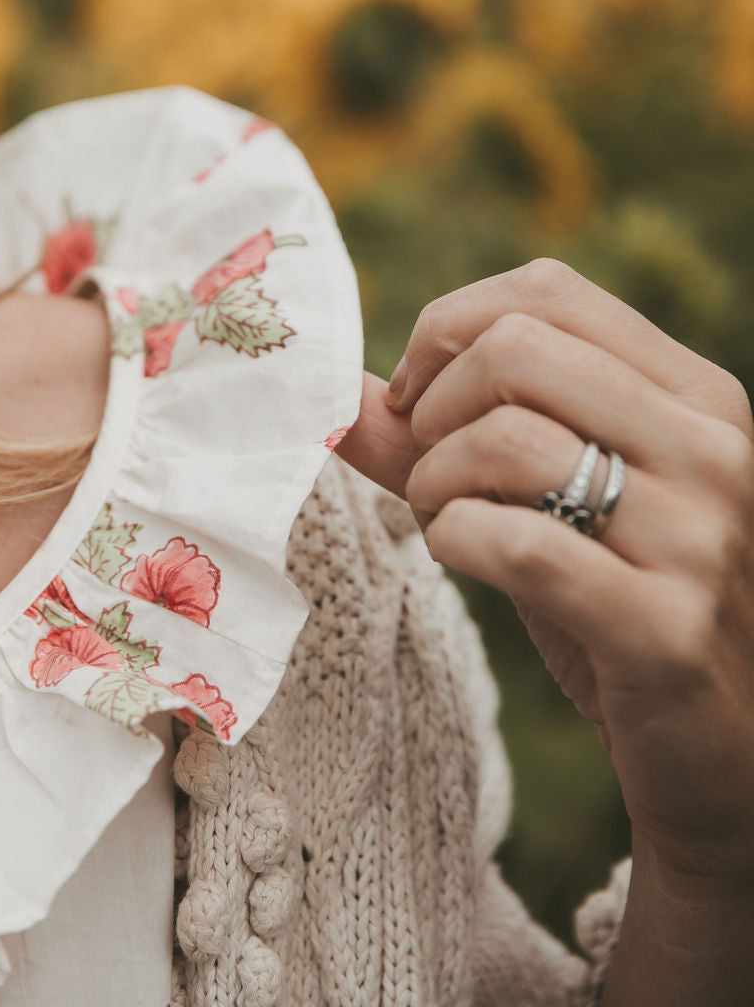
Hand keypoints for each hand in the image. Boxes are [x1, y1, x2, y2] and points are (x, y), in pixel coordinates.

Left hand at [336, 257, 753, 882]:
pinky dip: (456, 540)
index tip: (417, 397)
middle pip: (516, 348)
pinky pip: (516, 544)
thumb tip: (329, 391)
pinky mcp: (667, 625)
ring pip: (509, 438)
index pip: (548, 290)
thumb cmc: (618, 603)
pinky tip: (463, 557)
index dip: (449, 329)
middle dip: (435, 404)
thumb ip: (444, 435)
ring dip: (436, 480)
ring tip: (441, 518)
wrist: (719, 755)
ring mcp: (700, 534)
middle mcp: (712, 446)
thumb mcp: (547, 500)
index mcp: (694, 394)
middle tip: (427, 467)